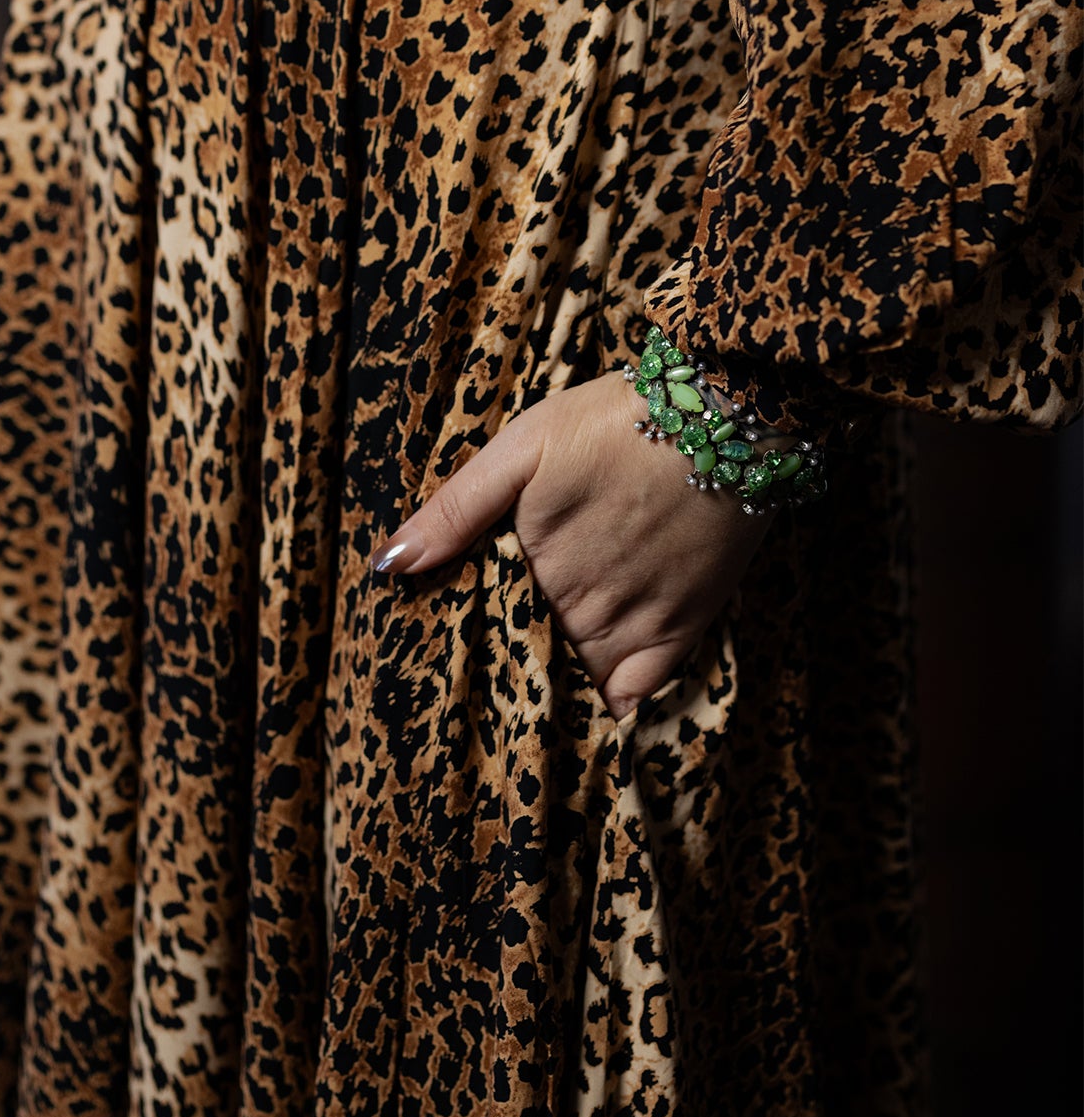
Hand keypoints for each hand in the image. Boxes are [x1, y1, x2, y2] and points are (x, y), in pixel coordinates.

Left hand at [370, 370, 768, 717]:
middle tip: (499, 660)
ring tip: (540, 682)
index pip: (486, 629)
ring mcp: (636, 619)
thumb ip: (457, 508)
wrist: (724, 411)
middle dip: (513, 658)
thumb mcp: (523, 444)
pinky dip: (616, 704)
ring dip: (560, 680)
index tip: (453, 651)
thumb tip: (391, 566)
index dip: (472, 639)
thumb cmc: (613, 419)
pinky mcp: (685, 624)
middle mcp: (580, 603)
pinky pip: (640, 694)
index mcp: (532, 562)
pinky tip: (598, 703)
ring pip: (580, 678)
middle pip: (533, 655)